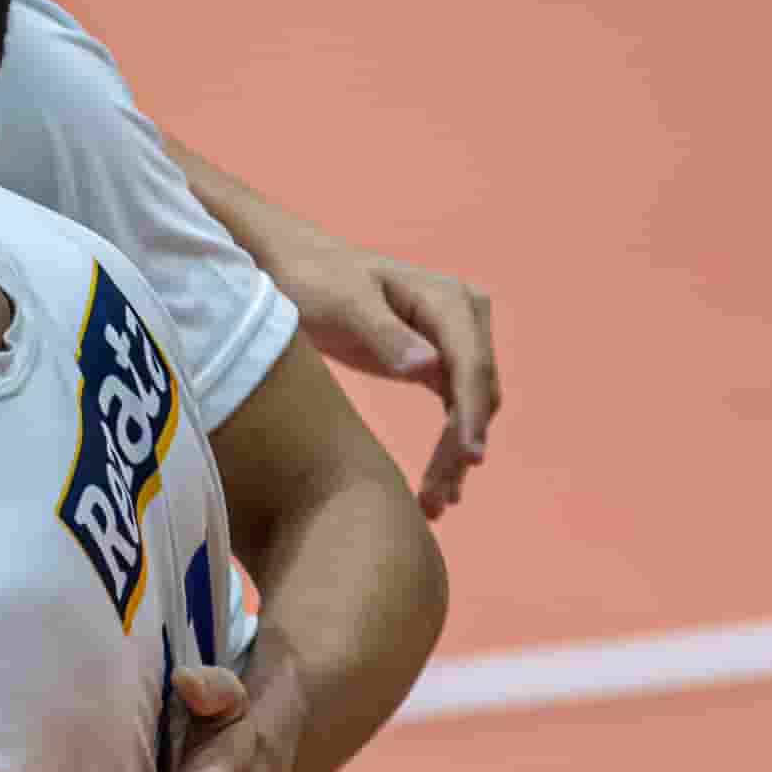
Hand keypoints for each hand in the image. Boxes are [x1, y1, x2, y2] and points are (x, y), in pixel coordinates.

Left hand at [273, 228, 498, 518]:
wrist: (293, 266)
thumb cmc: (314, 277)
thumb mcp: (342, 301)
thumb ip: (383, 332)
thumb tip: (428, 368)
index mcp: (447, 299)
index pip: (470, 363)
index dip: (471, 413)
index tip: (469, 456)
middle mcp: (462, 318)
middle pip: (477, 392)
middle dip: (462, 445)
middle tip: (440, 498)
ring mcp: (453, 342)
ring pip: (470, 409)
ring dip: (456, 456)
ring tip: (436, 505)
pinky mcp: (437, 364)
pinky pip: (454, 412)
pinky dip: (447, 448)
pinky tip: (437, 487)